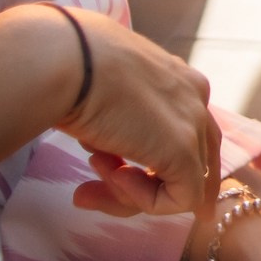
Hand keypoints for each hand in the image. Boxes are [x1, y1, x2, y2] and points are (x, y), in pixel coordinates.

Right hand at [56, 9, 220, 217]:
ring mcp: (193, 123)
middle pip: (182, 161)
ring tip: (95, 168)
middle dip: (138, 186)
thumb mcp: (101, 96)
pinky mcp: (183, 151)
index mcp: (176, 79)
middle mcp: (194, 98)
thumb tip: (107, 152)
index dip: (145, 161)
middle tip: (86, 193)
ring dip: (131, 191)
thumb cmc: (70, 69)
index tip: (98, 167)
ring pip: (183, 183)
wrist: (66, 59)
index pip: (178, 133)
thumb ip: (116, 122)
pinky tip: (115, 174)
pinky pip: (180, 198)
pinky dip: (144, 200)